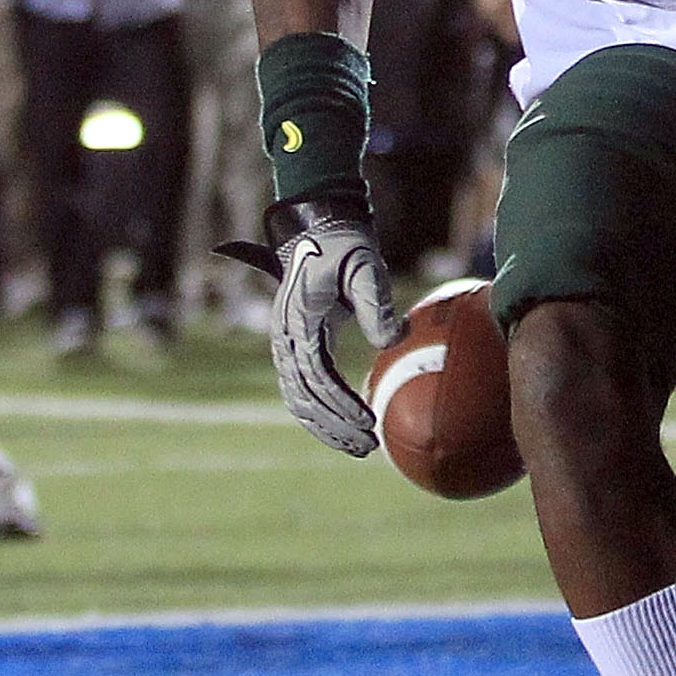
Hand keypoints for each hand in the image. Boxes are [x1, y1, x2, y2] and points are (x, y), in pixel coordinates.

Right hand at [219, 190, 398, 455]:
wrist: (320, 228)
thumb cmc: (345, 246)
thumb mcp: (366, 266)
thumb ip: (377, 303)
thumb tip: (391, 341)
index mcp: (298, 320)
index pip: (316, 374)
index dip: (340, 402)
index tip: (368, 419)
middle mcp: (285, 337)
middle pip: (303, 396)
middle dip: (334, 425)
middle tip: (368, 446)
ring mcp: (285, 344)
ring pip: (298, 399)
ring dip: (326, 426)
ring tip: (360, 447)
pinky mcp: (295, 346)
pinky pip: (302, 389)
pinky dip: (320, 414)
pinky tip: (345, 426)